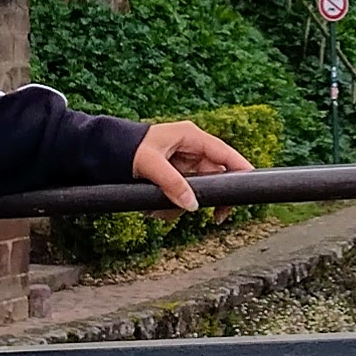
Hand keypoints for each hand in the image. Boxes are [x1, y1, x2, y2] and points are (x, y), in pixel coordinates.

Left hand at [131, 118, 255, 214]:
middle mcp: (190, 148)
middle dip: (207, 198)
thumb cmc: (126, 148)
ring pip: (197, 189)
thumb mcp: (150, 165)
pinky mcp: (172, 174)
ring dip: (182, 205)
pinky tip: (154, 210)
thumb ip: (173, 184)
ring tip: (158, 212)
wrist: (103, 151)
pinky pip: (181, 194)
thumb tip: (193, 205)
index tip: (252, 185)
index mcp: (191, 136)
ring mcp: (182, 162)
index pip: (225, 154)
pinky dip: (170, 205)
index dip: (241, 169)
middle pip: (215, 177)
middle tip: (215, 218)